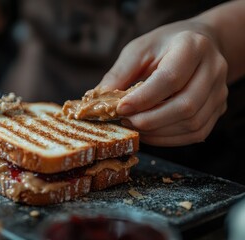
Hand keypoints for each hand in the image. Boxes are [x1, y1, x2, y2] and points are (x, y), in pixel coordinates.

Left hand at [98, 20, 227, 145]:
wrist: (198, 45)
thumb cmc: (163, 46)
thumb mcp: (138, 50)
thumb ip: (119, 74)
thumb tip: (98, 102)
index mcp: (192, 46)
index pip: (170, 78)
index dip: (143, 98)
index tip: (120, 109)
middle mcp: (213, 69)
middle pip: (185, 105)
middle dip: (150, 120)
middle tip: (125, 122)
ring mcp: (220, 92)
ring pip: (192, 124)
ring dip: (158, 132)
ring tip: (134, 126)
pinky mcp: (218, 109)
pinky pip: (196, 133)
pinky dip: (169, 139)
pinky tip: (149, 133)